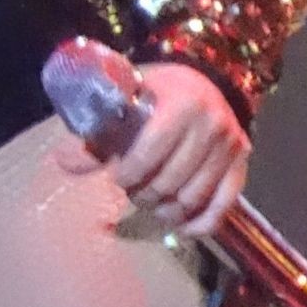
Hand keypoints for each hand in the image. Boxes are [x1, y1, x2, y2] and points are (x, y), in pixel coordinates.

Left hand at [54, 60, 250, 239]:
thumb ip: (98, 131)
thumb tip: (63, 161)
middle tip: (132, 191)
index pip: (149, 154)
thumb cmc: (158, 90)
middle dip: (144, 193)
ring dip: (166, 210)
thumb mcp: (128, 99)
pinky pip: (222, 208)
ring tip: (150, 202)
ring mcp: (231, 146)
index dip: (127, 174)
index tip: (116, 177)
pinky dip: (200, 224)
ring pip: (193, 198)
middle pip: (170, 181)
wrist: (205, 80)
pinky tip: (180, 227)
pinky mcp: (243, 164)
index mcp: (181, 103)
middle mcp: (212, 124)